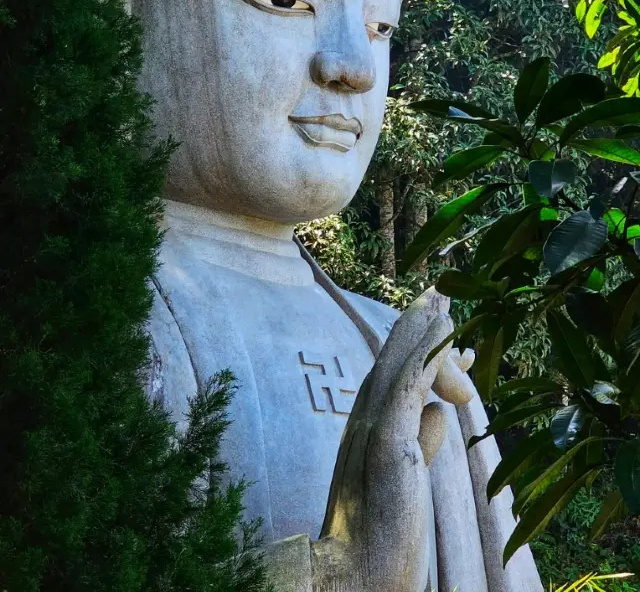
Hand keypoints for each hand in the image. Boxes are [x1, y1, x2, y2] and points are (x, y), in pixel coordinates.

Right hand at [313, 289, 473, 591]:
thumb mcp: (406, 477)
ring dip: (424, 326)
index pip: (394, 372)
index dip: (417, 344)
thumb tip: (440, 415)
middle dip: (419, 323)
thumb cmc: (385, 533)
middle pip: (393, 356)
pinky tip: (447, 332)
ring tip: (446, 299)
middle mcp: (364, 416)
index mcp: (369, 424)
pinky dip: (426, 351)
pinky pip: (410, 383)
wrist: (359, 576)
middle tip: (442, 292)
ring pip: (399, 361)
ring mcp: (373, 425)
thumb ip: (421, 442)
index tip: (442, 324)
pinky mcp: (388, 439)